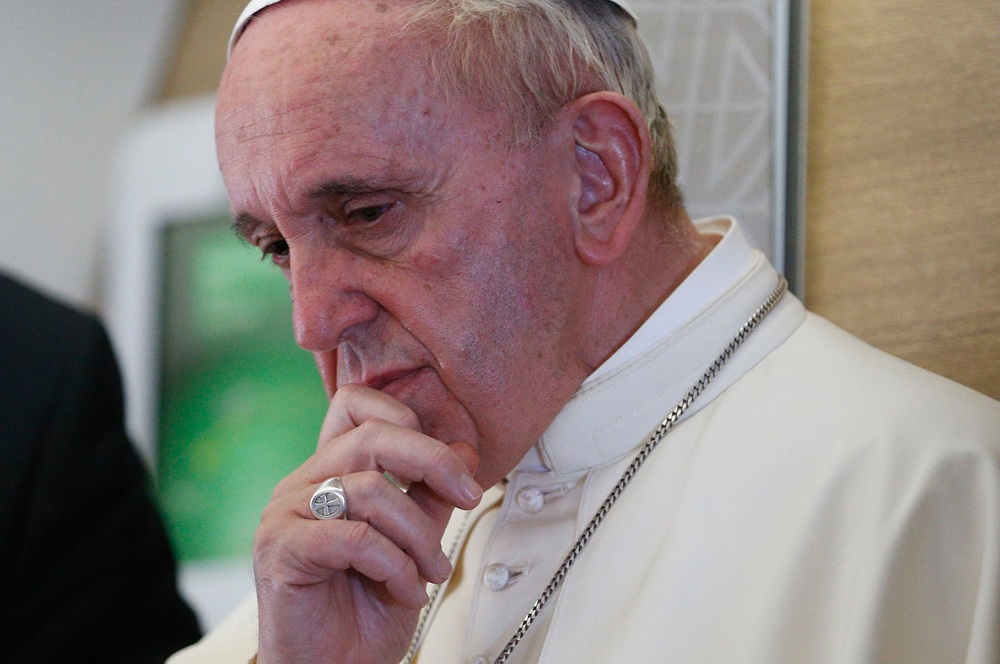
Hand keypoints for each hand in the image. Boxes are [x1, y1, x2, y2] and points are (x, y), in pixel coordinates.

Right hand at [252, 384, 482, 662]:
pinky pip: (354, 537)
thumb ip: (431, 495)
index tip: (453, 464)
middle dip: (433, 462)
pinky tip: (405, 589)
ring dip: (418, 534)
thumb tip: (465, 447)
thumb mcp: (414, 544)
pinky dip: (394, 564)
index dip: (406, 417)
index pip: (355, 404)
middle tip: (469, 496)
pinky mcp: (280, 549)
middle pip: (372, 435)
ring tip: (430, 572)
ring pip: (369, 488)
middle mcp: (302, 483)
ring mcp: (286, 513)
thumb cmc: (366, 612)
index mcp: (329, 472)